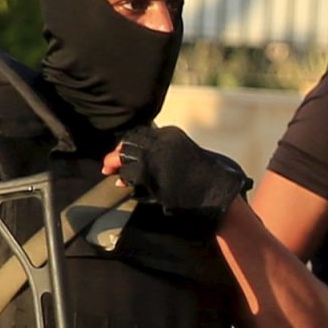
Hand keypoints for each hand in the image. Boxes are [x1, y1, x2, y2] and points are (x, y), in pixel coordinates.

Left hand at [112, 127, 248, 223]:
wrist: (218, 193)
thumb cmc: (201, 178)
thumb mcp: (182, 155)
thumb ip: (161, 151)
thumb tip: (129, 157)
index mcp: (170, 134)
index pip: (137, 134)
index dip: (124, 145)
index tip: (118, 156)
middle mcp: (162, 143)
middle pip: (128, 144)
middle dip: (116, 156)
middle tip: (109, 168)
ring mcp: (158, 159)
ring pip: (126, 159)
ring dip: (122, 169)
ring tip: (123, 178)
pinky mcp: (153, 177)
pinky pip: (130, 176)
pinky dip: (126, 181)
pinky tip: (128, 186)